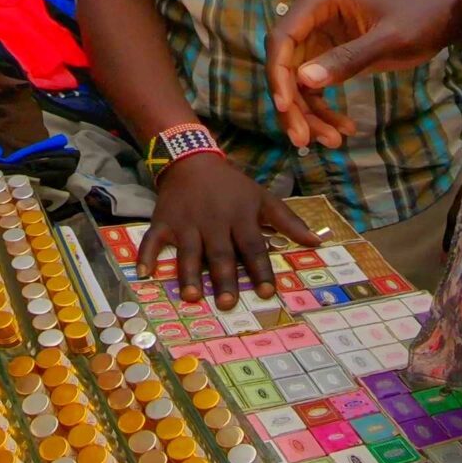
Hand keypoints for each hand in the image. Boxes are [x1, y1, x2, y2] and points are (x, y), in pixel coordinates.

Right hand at [141, 153, 318, 308]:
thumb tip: (316, 243)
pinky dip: (146, 255)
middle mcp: (214, 221)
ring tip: (191, 297)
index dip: (260, 269)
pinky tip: (144, 274)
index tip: (266, 293)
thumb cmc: (232, 185)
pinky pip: (153, 239)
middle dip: (224, 278)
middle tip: (227, 304)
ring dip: (189, 274)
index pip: (253, 246)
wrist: (192, 159)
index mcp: (240, 216)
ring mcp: (186, 222)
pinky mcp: (163, 221)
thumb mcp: (262, 198)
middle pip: (221, 253)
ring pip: (189, 251)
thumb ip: (288, 222)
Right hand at [269, 0, 461, 150]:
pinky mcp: (327, 57)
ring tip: (333, 141)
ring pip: (297, 83)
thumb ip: (348, 59)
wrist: (442, 16)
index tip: (285, 108)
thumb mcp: (388, 40)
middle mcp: (310, 18)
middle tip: (303, 140)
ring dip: (309, 114)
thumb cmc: (418, 19)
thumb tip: (304, 81)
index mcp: (317, 1)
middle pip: (285, 66)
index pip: (282, 40)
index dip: (277, 75)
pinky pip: (314, 89)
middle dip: (293, 105)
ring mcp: (317, 38)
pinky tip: (345, 129)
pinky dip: (324, 111)